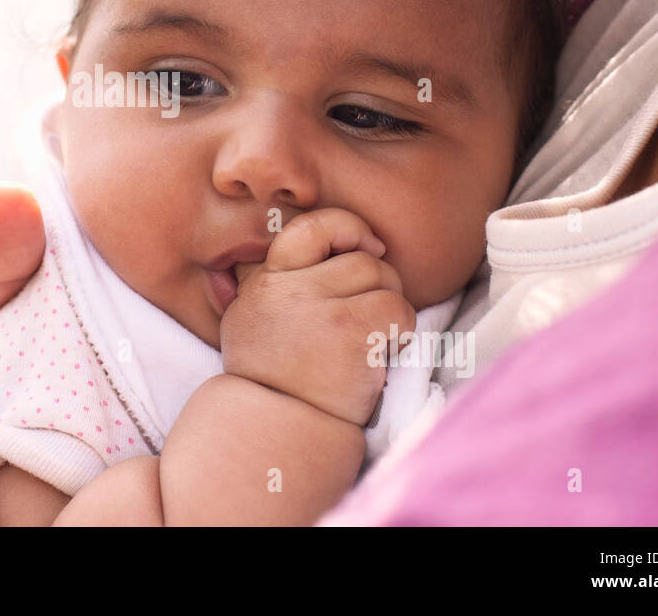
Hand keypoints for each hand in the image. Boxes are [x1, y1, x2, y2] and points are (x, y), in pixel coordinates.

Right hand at [219, 207, 415, 427]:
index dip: (347, 229)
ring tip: (372, 341)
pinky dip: (402, 332)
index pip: (311, 227)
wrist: (278, 430)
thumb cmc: (274, 379)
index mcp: (265, 281)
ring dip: (390, 310)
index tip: (367, 249)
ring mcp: (320, 310)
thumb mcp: (255, 319)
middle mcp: (288, 289)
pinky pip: (399, 311)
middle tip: (369, 320)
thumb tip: (343, 250)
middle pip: (361, 260)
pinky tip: (382, 354)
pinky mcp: (351, 334)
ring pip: (385, 281)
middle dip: (378, 285)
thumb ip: (282, 282)